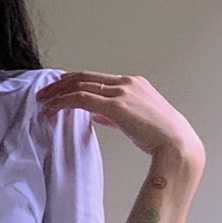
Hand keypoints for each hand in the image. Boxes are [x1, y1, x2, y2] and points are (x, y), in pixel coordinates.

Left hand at [35, 71, 204, 166]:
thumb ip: (115, 114)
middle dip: (61, 84)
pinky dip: (64, 102)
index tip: (60, 87)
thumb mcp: (136, 120)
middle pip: (85, 77)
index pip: (96, 77)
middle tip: (45, 92)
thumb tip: (97, 115)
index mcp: (134, 83)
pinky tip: (53, 109)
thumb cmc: (161, 137)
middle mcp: (127, 83)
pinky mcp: (117, 106)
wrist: (177, 145)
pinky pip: (82, 99)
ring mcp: (122, 92)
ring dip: (58, 92)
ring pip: (80, 85)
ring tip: (44, 101)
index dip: (74, 81)